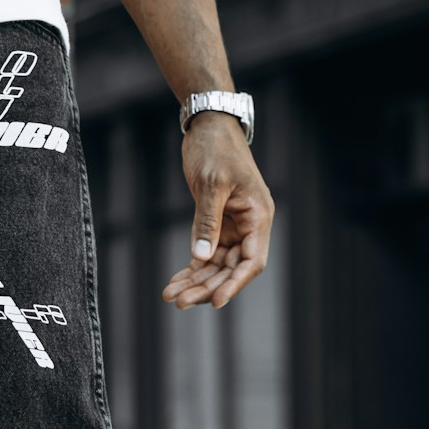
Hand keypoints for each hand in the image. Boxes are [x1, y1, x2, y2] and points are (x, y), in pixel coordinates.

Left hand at [162, 116, 273, 310]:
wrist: (209, 126)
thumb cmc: (216, 149)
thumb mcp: (211, 184)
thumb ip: (207, 222)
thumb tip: (202, 258)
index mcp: (258, 216)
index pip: (252, 261)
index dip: (235, 284)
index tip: (216, 301)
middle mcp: (249, 226)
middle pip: (231, 268)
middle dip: (206, 287)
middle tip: (179, 302)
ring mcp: (233, 226)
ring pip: (216, 265)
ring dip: (195, 281)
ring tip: (170, 295)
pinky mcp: (216, 223)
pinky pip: (205, 253)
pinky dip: (191, 267)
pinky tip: (174, 281)